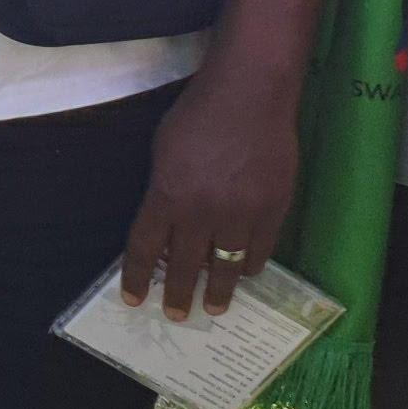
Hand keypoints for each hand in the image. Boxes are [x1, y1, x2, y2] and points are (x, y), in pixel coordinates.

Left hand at [121, 58, 301, 319]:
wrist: (251, 92)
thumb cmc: (199, 113)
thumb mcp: (163, 150)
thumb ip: (164, 190)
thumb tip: (166, 224)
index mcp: (167, 195)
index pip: (145, 248)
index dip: (137, 277)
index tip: (133, 299)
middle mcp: (201, 212)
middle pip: (186, 266)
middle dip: (178, 295)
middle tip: (176, 315)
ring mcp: (241, 213)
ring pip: (228, 266)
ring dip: (220, 290)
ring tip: (214, 307)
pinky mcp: (274, 208)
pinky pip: (261, 249)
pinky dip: (252, 264)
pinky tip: (246, 272)